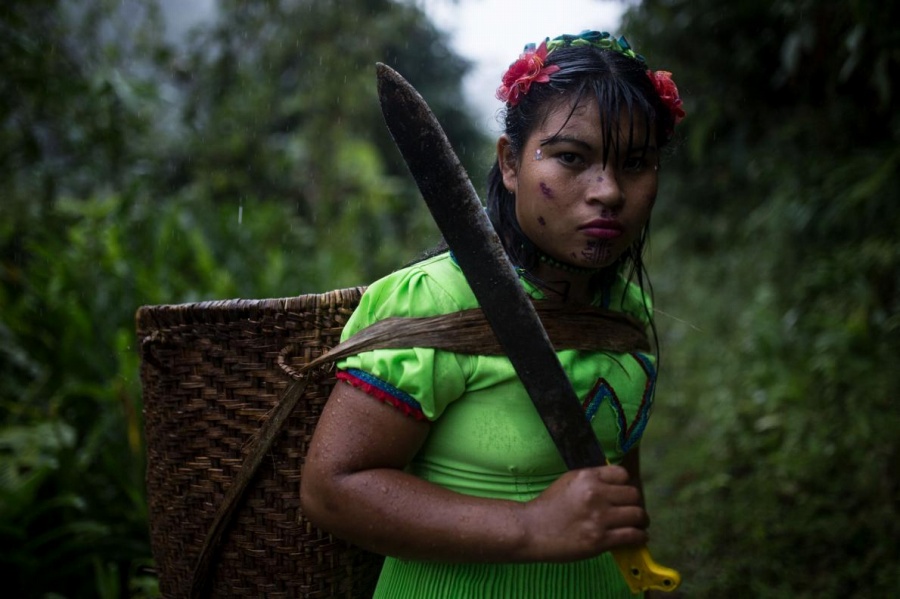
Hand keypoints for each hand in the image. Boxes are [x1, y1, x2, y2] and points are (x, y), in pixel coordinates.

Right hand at [518, 464, 647, 561]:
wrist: (531, 529)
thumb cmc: (548, 506)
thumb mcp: (569, 482)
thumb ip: (592, 480)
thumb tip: (617, 485)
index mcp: (587, 477)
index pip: (622, 474)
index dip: (626, 485)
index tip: (623, 494)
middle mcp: (596, 494)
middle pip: (634, 495)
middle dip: (635, 504)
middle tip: (632, 512)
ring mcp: (599, 517)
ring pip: (638, 515)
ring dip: (641, 521)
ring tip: (638, 525)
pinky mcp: (600, 539)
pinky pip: (633, 535)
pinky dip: (640, 537)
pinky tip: (637, 537)